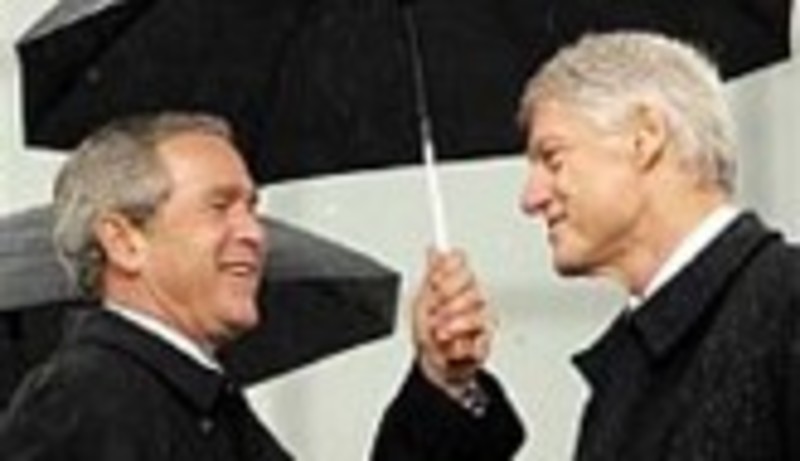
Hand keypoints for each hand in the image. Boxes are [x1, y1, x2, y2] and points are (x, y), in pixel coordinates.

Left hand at [412, 248, 493, 398]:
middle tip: (433, 311)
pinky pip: (480, 339)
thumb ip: (432, 274)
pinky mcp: (486, 341)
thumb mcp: (421, 300)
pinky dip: (460, 345)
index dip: (447, 268)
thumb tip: (433, 249)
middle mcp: (472, 296)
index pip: (460, 260)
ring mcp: (481, 318)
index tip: (434, 281)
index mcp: (457, 282)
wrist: (433, 362)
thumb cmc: (429, 330)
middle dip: (447, 298)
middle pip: (471, 283)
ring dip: (454, 324)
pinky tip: (450, 345)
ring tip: (439, 333)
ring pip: (477, 312)